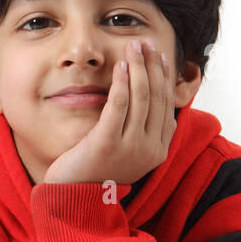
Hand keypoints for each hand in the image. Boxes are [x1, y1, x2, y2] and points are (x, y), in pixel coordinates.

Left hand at [41, 39, 176, 184]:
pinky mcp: (106, 143)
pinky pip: (118, 106)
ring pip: (141, 98)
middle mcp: (149, 148)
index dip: (163, 77)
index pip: (166, 105)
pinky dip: (121, 83)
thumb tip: (152, 104)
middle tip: (146, 42)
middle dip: (153, 66)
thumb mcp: (126, 152)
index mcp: (157, 150)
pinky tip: (119, 66)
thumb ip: (140, 131)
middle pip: (157, 97)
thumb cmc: (96, 172)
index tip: (158, 55)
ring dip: (139, 68)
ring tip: (133, 47)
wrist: (74, 199)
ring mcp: (129, 147)